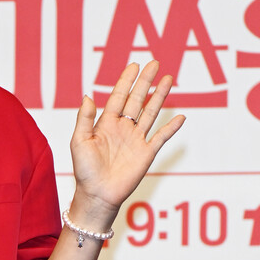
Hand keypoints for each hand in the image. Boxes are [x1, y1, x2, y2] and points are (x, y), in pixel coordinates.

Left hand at [69, 60, 184, 223]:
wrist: (97, 195)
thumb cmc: (84, 171)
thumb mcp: (79, 142)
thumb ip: (84, 119)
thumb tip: (87, 96)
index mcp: (106, 124)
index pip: (118, 97)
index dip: (126, 81)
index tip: (134, 65)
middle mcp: (123, 129)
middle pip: (137, 100)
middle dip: (145, 82)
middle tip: (154, 63)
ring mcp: (136, 141)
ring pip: (150, 113)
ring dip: (160, 97)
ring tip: (168, 79)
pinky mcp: (146, 154)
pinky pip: (161, 138)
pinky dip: (171, 128)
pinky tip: (180, 117)